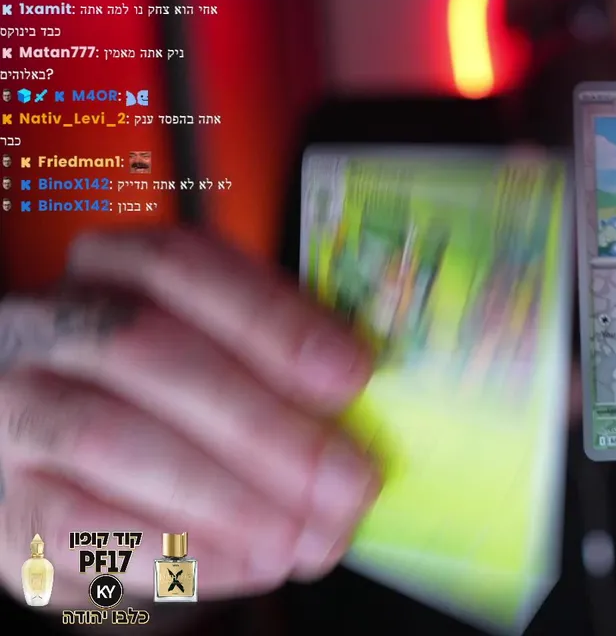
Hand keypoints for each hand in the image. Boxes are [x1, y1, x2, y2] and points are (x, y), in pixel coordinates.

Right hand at [0, 230, 378, 607]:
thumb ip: (274, 358)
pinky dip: (172, 548)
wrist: (52, 452)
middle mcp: (42, 325)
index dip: (272, 321)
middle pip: (147, 353)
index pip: (181, 268)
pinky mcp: (0, 503)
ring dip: (223, 494)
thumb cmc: (166, 392)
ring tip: (305, 535)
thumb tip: (366, 408)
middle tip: (348, 483)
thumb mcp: (216, 347)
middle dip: (263, 425)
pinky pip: (73, 523)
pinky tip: (249, 562)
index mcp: (108, 267)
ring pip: (104, 437)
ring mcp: (9, 411)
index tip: (351, 375)